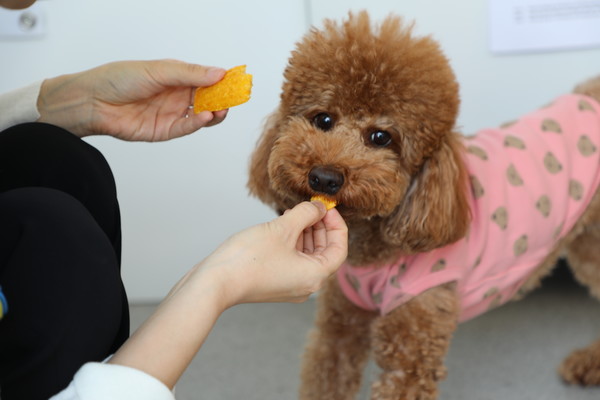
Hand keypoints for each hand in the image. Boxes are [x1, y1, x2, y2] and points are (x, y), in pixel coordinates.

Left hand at [37, 59, 227, 139]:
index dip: (221, 81)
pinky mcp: (165, 131)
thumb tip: (219, 73)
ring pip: (201, 116)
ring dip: (214, 113)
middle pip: (207, 99)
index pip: (205, 79)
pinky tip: (206, 116)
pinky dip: (198, 123)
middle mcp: (176, 96)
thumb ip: (190, 74)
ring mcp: (171, 114)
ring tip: (222, 109)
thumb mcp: (159, 71)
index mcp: (176, 77)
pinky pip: (186, 128)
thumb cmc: (120, 79)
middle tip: (234, 98)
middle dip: (222, 99)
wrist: (93, 101)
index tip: (237, 81)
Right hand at [189, 201, 347, 306]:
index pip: (339, 249)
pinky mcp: (275, 282)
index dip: (337, 225)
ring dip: (305, 232)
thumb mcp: (282, 228)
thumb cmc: (248, 259)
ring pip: (307, 255)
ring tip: (296, 212)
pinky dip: (292, 242)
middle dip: (320, 227)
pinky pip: (293, 259)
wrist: (215, 282)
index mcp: (315, 276)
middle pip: (324, 252)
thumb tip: (318, 207)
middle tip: (312, 206)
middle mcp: (306, 284)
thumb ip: (306, 214)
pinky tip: (283, 225)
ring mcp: (290, 285)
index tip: (326, 208)